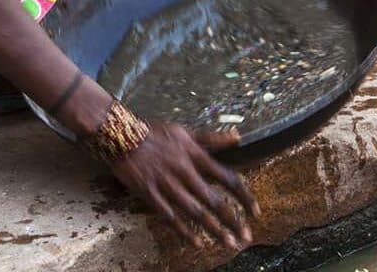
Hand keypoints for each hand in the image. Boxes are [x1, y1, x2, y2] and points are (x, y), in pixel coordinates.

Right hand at [109, 122, 259, 248]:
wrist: (120, 135)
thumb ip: (212, 138)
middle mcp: (185, 172)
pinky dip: (182, 231)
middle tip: (246, 238)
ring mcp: (167, 185)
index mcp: (196, 156)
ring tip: (228, 244)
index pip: (228, 178)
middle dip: (232, 221)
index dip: (244, 196)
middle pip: (214, 201)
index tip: (256, 211)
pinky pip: (169, 216)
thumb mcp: (185, 131)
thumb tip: (238, 137)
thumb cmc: (154, 132)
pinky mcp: (149, 194)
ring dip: (213, 229)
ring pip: (195, 212)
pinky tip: (195, 243)